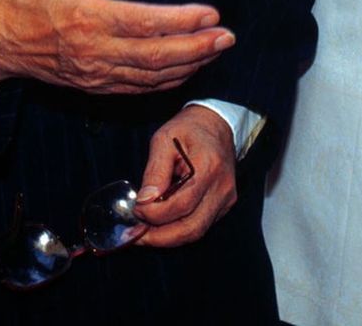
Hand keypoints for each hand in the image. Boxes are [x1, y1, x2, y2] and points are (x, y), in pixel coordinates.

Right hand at [0, 0, 233, 92]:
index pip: (144, 23)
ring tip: (216, 50)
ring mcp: (94, 73)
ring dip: (188, 66)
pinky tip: (186, 68)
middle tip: (227, 37)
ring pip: (151, 77)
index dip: (181, 21)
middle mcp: (93, 51)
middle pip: (156, 57)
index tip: (210, 14)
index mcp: (86, 18)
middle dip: (197, 48)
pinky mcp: (93, 85)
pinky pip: (137, 87)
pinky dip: (166, 81)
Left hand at [133, 106, 237, 247]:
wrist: (216, 124)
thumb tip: (144, 201)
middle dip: (159, 237)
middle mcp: (221, 188)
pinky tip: (160, 224)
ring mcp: (226, 199)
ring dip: (167, 237)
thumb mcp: (164, 140)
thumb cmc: (188, 129)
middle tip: (136, 233)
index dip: (155, 214)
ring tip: (144, 231)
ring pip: (195, 232)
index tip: (135, 209)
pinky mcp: (224, 205)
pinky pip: (200, 226)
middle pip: (191, 228)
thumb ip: (154, 171)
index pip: (181, 205)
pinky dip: (177, 230)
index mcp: (208, 167)